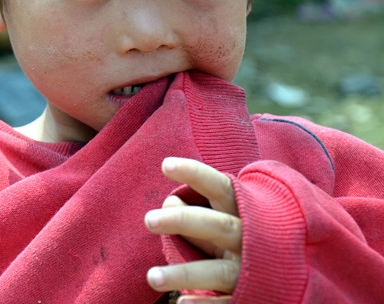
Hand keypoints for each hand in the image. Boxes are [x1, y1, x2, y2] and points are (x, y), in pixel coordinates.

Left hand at [144, 157, 241, 300]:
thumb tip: (168, 203)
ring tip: (151, 277)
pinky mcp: (254, 296)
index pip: (221, 187)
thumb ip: (199, 211)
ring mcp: (253, 270)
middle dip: (183, 221)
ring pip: (218, 272)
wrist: (307, 271)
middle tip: (148, 220)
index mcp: (248, 212)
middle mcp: (253, 239)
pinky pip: (228, 302)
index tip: (165, 164)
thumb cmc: (252, 236)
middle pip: (217, 226)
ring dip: (184, 274)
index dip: (195, 174)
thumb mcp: (230, 220)